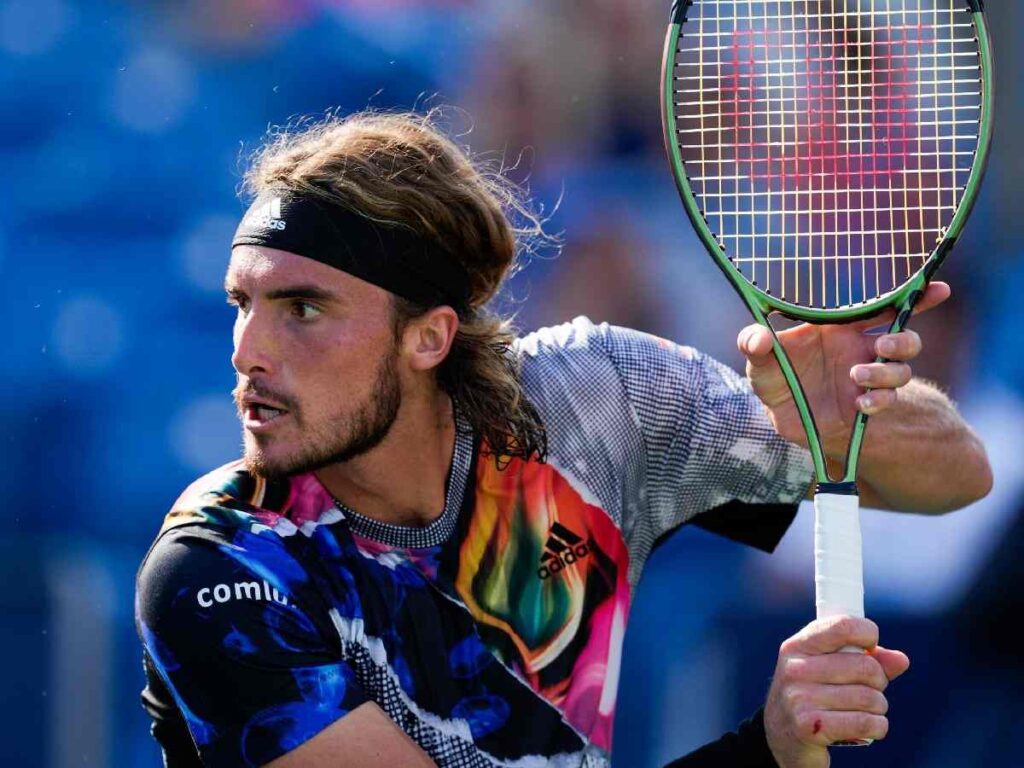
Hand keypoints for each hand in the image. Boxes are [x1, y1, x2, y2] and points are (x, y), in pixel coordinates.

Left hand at [738, 282, 949, 452]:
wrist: (780, 417)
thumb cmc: (773, 379)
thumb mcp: (758, 362)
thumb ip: (754, 344)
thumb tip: (759, 338)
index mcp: (840, 329)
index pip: (883, 309)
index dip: (913, 299)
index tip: (938, 289)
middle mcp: (860, 351)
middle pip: (904, 340)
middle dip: (902, 340)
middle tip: (880, 347)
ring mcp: (865, 379)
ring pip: (901, 371)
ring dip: (886, 372)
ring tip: (857, 376)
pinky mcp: (864, 405)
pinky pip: (886, 400)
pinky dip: (879, 400)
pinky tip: (861, 403)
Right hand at [763, 616, 909, 767]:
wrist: (782, 736)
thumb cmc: (813, 695)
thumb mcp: (830, 669)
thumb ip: (867, 659)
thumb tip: (901, 660)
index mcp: (798, 646)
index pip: (843, 626)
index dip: (868, 633)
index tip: (870, 646)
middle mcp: (795, 669)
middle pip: (866, 667)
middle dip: (879, 680)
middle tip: (869, 688)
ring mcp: (799, 698)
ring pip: (870, 698)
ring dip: (878, 707)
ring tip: (865, 710)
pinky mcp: (809, 727)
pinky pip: (865, 722)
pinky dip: (877, 726)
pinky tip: (868, 726)